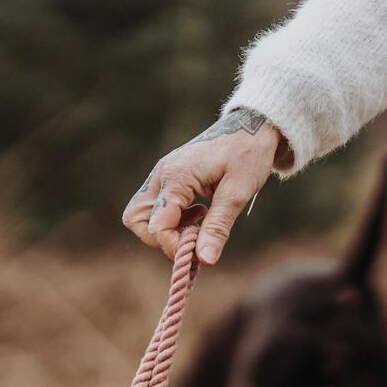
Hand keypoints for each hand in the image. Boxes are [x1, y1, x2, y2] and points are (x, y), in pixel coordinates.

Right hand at [123, 108, 282, 264]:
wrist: (251, 126)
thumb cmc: (247, 154)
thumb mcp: (238, 192)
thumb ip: (218, 226)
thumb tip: (204, 261)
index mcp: (176, 177)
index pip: (157, 225)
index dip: (175, 246)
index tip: (200, 253)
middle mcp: (162, 175)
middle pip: (135, 219)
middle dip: (160, 238)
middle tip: (192, 238)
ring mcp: (162, 175)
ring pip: (141, 213)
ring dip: (165, 229)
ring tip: (198, 224)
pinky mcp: (168, 178)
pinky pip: (156, 206)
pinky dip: (172, 219)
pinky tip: (200, 213)